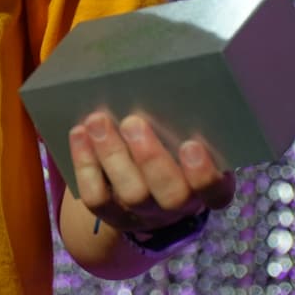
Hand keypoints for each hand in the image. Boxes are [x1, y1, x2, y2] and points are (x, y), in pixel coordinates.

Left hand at [68, 111, 233, 237]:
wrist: (148, 186)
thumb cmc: (174, 146)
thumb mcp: (186, 135)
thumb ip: (182, 121)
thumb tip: (162, 79)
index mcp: (208, 187)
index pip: (215, 191)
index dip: (204, 173)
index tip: (191, 144)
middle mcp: (179, 205)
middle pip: (171, 195)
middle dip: (150, 158)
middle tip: (132, 122)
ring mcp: (145, 213)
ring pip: (132, 195)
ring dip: (112, 155)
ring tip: (98, 121)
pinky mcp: (112, 214)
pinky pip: (97, 197)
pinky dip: (85, 165)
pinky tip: (79, 134)